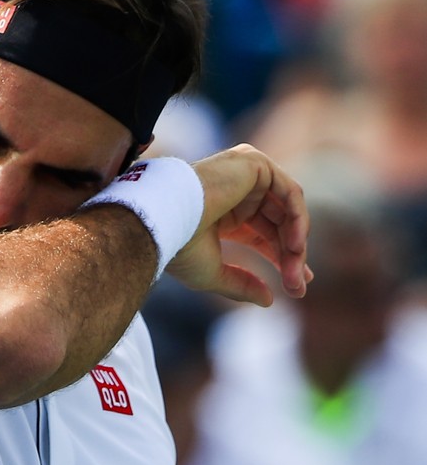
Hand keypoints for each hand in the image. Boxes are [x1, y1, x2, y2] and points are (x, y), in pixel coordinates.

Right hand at [166, 144, 311, 305]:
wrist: (164, 219)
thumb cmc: (179, 245)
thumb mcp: (212, 272)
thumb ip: (240, 284)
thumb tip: (269, 301)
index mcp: (224, 212)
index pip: (262, 233)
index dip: (282, 257)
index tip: (298, 285)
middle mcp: (236, 190)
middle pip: (278, 224)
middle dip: (291, 256)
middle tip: (298, 287)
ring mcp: (245, 174)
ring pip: (287, 209)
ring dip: (296, 243)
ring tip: (296, 271)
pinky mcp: (254, 163)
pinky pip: (290, 192)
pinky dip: (299, 219)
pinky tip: (295, 246)